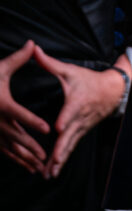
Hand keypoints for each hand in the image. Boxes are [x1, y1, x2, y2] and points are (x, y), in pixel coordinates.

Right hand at [0, 40, 50, 173]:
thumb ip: (18, 59)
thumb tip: (32, 43)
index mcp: (2, 104)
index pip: (20, 114)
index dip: (33, 122)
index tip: (47, 128)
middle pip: (16, 137)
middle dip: (32, 147)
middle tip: (47, 156)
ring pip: (11, 148)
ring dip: (25, 158)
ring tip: (40, 167)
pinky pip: (4, 151)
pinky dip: (16, 160)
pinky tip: (27, 166)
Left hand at [32, 46, 126, 178]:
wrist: (112, 90)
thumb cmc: (88, 79)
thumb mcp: (70, 70)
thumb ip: (50, 63)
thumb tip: (33, 50)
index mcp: (76, 101)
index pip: (70, 111)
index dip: (64, 118)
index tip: (58, 127)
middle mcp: (79, 118)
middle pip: (69, 136)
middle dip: (59, 150)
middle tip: (50, 163)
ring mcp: (81, 127)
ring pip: (69, 146)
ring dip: (59, 160)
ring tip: (49, 174)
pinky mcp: (81, 133)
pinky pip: (71, 148)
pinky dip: (63, 160)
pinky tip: (53, 172)